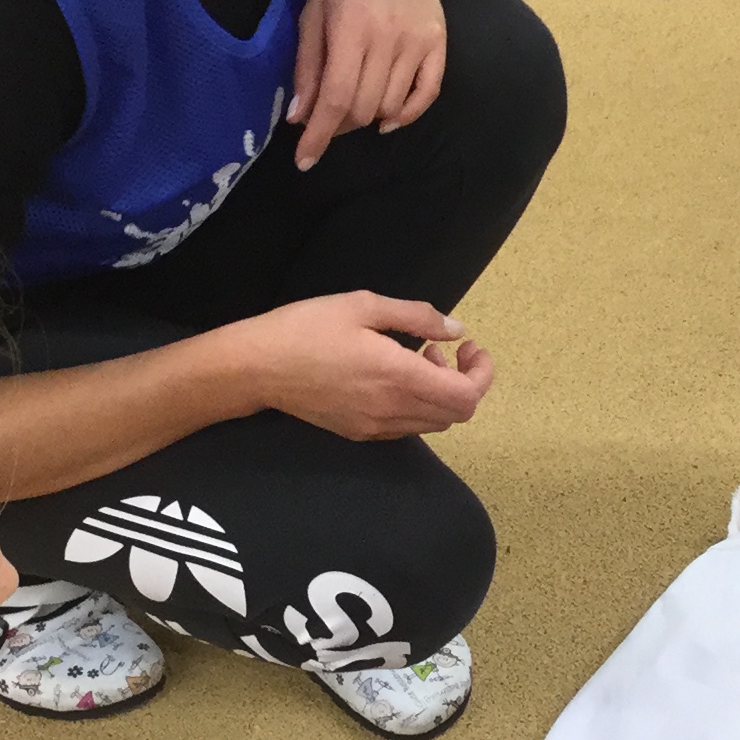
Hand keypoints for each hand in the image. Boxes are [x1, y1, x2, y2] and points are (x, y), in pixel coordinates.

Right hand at [226, 291, 495, 440]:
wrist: (257, 367)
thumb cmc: (307, 328)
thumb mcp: (364, 306)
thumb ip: (417, 317)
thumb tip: (456, 329)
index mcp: (399, 378)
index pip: (467, 396)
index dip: (482, 374)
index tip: (471, 347)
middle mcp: (393, 411)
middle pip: (457, 415)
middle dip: (466, 382)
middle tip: (449, 351)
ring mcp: (376, 428)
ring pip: (434, 424)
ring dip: (441, 394)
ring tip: (419, 359)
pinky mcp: (359, 434)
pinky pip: (407, 427)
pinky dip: (417, 406)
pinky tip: (395, 378)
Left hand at [291, 0, 446, 169]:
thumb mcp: (311, 15)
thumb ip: (307, 67)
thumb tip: (300, 119)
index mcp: (352, 26)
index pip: (337, 96)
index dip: (319, 135)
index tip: (305, 160)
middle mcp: (390, 35)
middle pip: (364, 107)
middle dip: (340, 126)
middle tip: (327, 120)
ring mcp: (420, 39)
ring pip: (391, 105)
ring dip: (367, 117)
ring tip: (353, 105)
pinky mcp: (439, 40)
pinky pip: (427, 94)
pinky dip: (406, 114)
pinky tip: (387, 118)